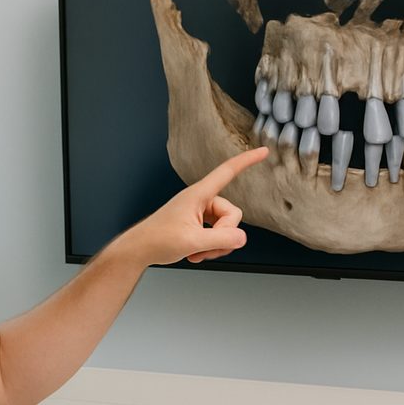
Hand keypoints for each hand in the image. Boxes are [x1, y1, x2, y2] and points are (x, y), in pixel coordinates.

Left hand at [120, 147, 268, 266]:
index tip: (264, 151)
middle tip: (203, 247)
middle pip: (234, 215)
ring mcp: (201, 213)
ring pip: (228, 229)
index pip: (227, 172)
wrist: (139, 250)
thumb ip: (221, 240)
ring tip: (196, 252)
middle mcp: (202, 200)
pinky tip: (194, 253)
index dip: (247, 161)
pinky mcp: (200, 224)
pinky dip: (210, 248)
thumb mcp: (192, 242)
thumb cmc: (157, 240)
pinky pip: (219, 235)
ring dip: (216, 246)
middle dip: (224, 236)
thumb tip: (242, 238)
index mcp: (198, 195)